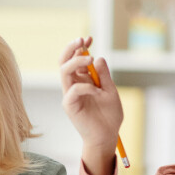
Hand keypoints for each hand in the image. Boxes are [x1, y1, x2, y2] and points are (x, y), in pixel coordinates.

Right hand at [59, 37, 123, 174]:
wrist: (107, 136)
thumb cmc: (109, 115)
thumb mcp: (111, 91)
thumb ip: (104, 76)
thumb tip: (99, 58)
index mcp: (83, 79)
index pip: (76, 59)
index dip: (80, 47)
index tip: (89, 38)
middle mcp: (73, 84)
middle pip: (64, 61)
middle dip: (71, 48)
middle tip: (82, 41)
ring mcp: (70, 94)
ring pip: (64, 71)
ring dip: (75, 62)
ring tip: (89, 59)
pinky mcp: (70, 105)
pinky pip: (73, 90)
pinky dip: (85, 86)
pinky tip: (96, 90)